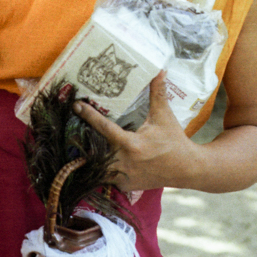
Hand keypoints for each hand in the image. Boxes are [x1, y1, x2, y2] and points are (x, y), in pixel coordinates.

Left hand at [74, 72, 197, 191]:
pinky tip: (90, 160)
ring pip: (95, 169)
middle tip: (68, 127)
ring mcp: (123, 177)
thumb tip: (159, 70)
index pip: (104, 127)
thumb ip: (158, 93)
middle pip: (93, 151)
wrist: (188, 169)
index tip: (76, 105)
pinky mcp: (125, 186)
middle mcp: (124, 162)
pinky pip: (105, 179)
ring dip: (87, 158)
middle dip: (80, 141)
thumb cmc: (174, 140)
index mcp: (131, 144)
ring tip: (73, 144)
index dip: (89, 115)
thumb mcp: (164, 116)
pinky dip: (98, 171)